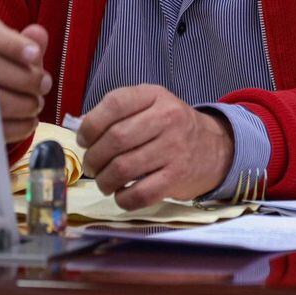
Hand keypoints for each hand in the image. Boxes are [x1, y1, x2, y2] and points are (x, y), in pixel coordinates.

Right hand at [0, 19, 49, 143]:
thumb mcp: (9, 48)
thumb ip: (25, 42)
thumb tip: (38, 34)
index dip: (16, 46)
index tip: (35, 55)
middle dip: (28, 79)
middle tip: (44, 85)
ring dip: (26, 105)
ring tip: (36, 103)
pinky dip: (20, 127)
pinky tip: (29, 121)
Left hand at [78, 85, 233, 209]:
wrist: (213, 148)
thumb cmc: (171, 127)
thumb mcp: (150, 105)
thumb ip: (118, 113)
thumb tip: (81, 131)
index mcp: (155, 95)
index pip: (115, 103)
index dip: (90, 125)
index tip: (83, 140)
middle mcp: (167, 118)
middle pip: (115, 139)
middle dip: (93, 158)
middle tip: (92, 166)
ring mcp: (175, 148)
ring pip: (123, 168)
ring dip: (104, 181)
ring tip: (104, 182)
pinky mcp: (177, 177)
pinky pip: (140, 193)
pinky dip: (122, 198)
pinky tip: (121, 194)